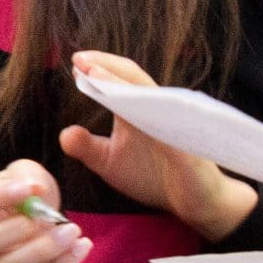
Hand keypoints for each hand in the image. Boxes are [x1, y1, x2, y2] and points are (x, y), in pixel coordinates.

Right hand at [0, 158, 91, 262]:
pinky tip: (79, 246)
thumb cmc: (25, 194)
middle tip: (44, 218)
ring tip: (71, 231)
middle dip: (14, 232)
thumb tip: (35, 189)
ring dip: (42, 252)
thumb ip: (27, 176)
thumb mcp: (25, 174)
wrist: (40, 217)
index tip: (25, 189)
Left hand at [60, 52, 256, 241]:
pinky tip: (135, 111)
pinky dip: (154, 119)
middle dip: (108, 68)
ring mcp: (178, 129)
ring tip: (97, 74)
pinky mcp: (190, 152)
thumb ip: (87, 147)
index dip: (101, 69)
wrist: (197, 203)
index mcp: (141, 112)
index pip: (122, 81)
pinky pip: (172, 132)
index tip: (76, 61)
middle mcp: (161, 114)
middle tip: (81, 59)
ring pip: (153, 100)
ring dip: (125, 86)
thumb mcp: (111, 163)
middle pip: (136, 81)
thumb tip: (64, 133)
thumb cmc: (155, 177)